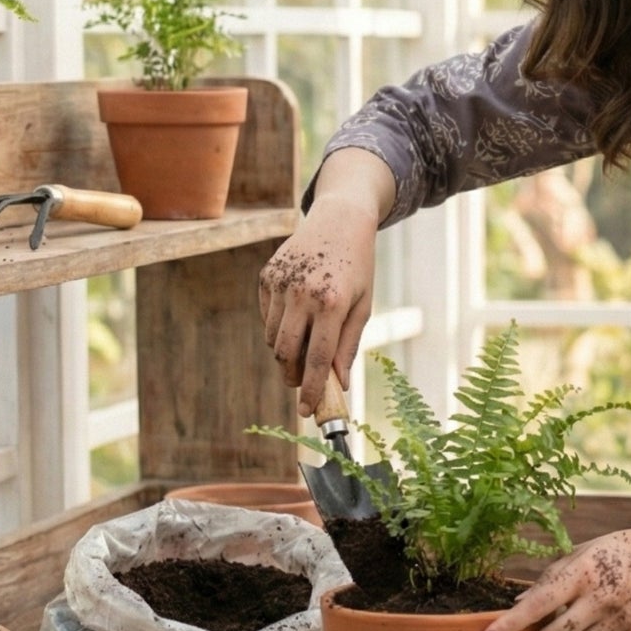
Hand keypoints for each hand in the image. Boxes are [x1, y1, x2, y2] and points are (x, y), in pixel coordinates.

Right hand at [259, 154, 391, 414]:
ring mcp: (281, 283)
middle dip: (292, 376)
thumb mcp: (364, 305)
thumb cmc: (358, 267)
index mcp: (333, 303)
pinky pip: (268, 317)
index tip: (307, 411)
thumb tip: (338, 384)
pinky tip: (297, 315)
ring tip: (305, 344)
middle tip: (301, 384)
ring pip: (274, 338)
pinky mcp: (267, 276)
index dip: (312, 389)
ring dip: (286, 352)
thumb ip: (348, 345)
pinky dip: (278, 327)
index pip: (318, 359)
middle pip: (287, 353)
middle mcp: (303, 293)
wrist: (340, 220)